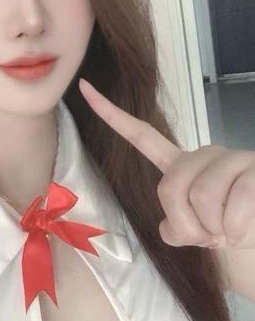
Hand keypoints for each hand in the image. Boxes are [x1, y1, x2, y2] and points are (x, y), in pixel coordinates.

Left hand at [78, 77, 254, 249]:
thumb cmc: (227, 228)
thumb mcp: (194, 232)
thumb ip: (175, 226)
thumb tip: (170, 229)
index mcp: (179, 164)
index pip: (141, 136)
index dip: (111, 115)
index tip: (83, 87)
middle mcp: (202, 154)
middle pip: (170, 188)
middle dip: (187, 224)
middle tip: (210, 233)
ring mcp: (229, 158)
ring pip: (200, 198)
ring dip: (214, 230)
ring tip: (229, 229)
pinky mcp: (253, 168)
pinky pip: (233, 204)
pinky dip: (234, 229)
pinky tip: (242, 231)